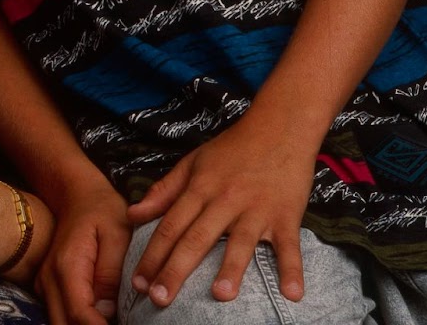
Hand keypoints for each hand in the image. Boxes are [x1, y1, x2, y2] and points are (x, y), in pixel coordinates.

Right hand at [37, 168, 129, 324]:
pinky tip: (99, 320)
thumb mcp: (117, 233)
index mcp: (67, 266)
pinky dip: (77, 324)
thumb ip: (111, 272)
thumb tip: (108, 312)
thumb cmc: (102, 210)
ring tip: (113, 323)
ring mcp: (44, 284)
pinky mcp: (48, 288)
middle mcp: (49, 279)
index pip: (80, 315)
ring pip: (59, 324)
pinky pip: (60, 316)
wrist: (77, 193)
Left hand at [126, 113, 316, 307]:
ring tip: (218, 296)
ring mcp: (256, 209)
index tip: (137, 283)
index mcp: (200, 188)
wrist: (278, 126)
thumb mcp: (193, 162)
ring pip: (240, 242)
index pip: (170, 225)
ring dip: (231, 269)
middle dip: (175, 269)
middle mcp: (225, 200)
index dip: (152, 254)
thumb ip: (164, 190)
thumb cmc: (233, 148)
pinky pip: (289, 245)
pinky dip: (292, 268)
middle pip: (196, 238)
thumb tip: (133, 214)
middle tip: (158, 299)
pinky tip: (293, 293)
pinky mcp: (286, 215)